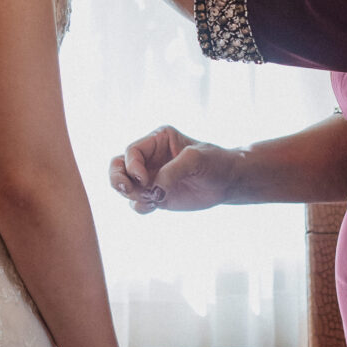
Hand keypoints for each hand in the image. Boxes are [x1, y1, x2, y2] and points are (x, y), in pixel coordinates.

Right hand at [110, 126, 244, 214]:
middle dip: (117, 178)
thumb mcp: (195, 159)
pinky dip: (140, 206)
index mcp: (157, 140)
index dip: (132, 166)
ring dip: (131, 195)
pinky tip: (154, 206)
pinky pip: (137, 203)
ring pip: (124, 186)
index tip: (146, 179)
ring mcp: (151, 178)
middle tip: (127, 189)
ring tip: (151, 199)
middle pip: (118, 166)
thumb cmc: (215, 162)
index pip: (132, 151)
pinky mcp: (156, 196)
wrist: (229, 181)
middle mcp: (149, 158)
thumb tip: (153, 189)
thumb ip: (172, 171)